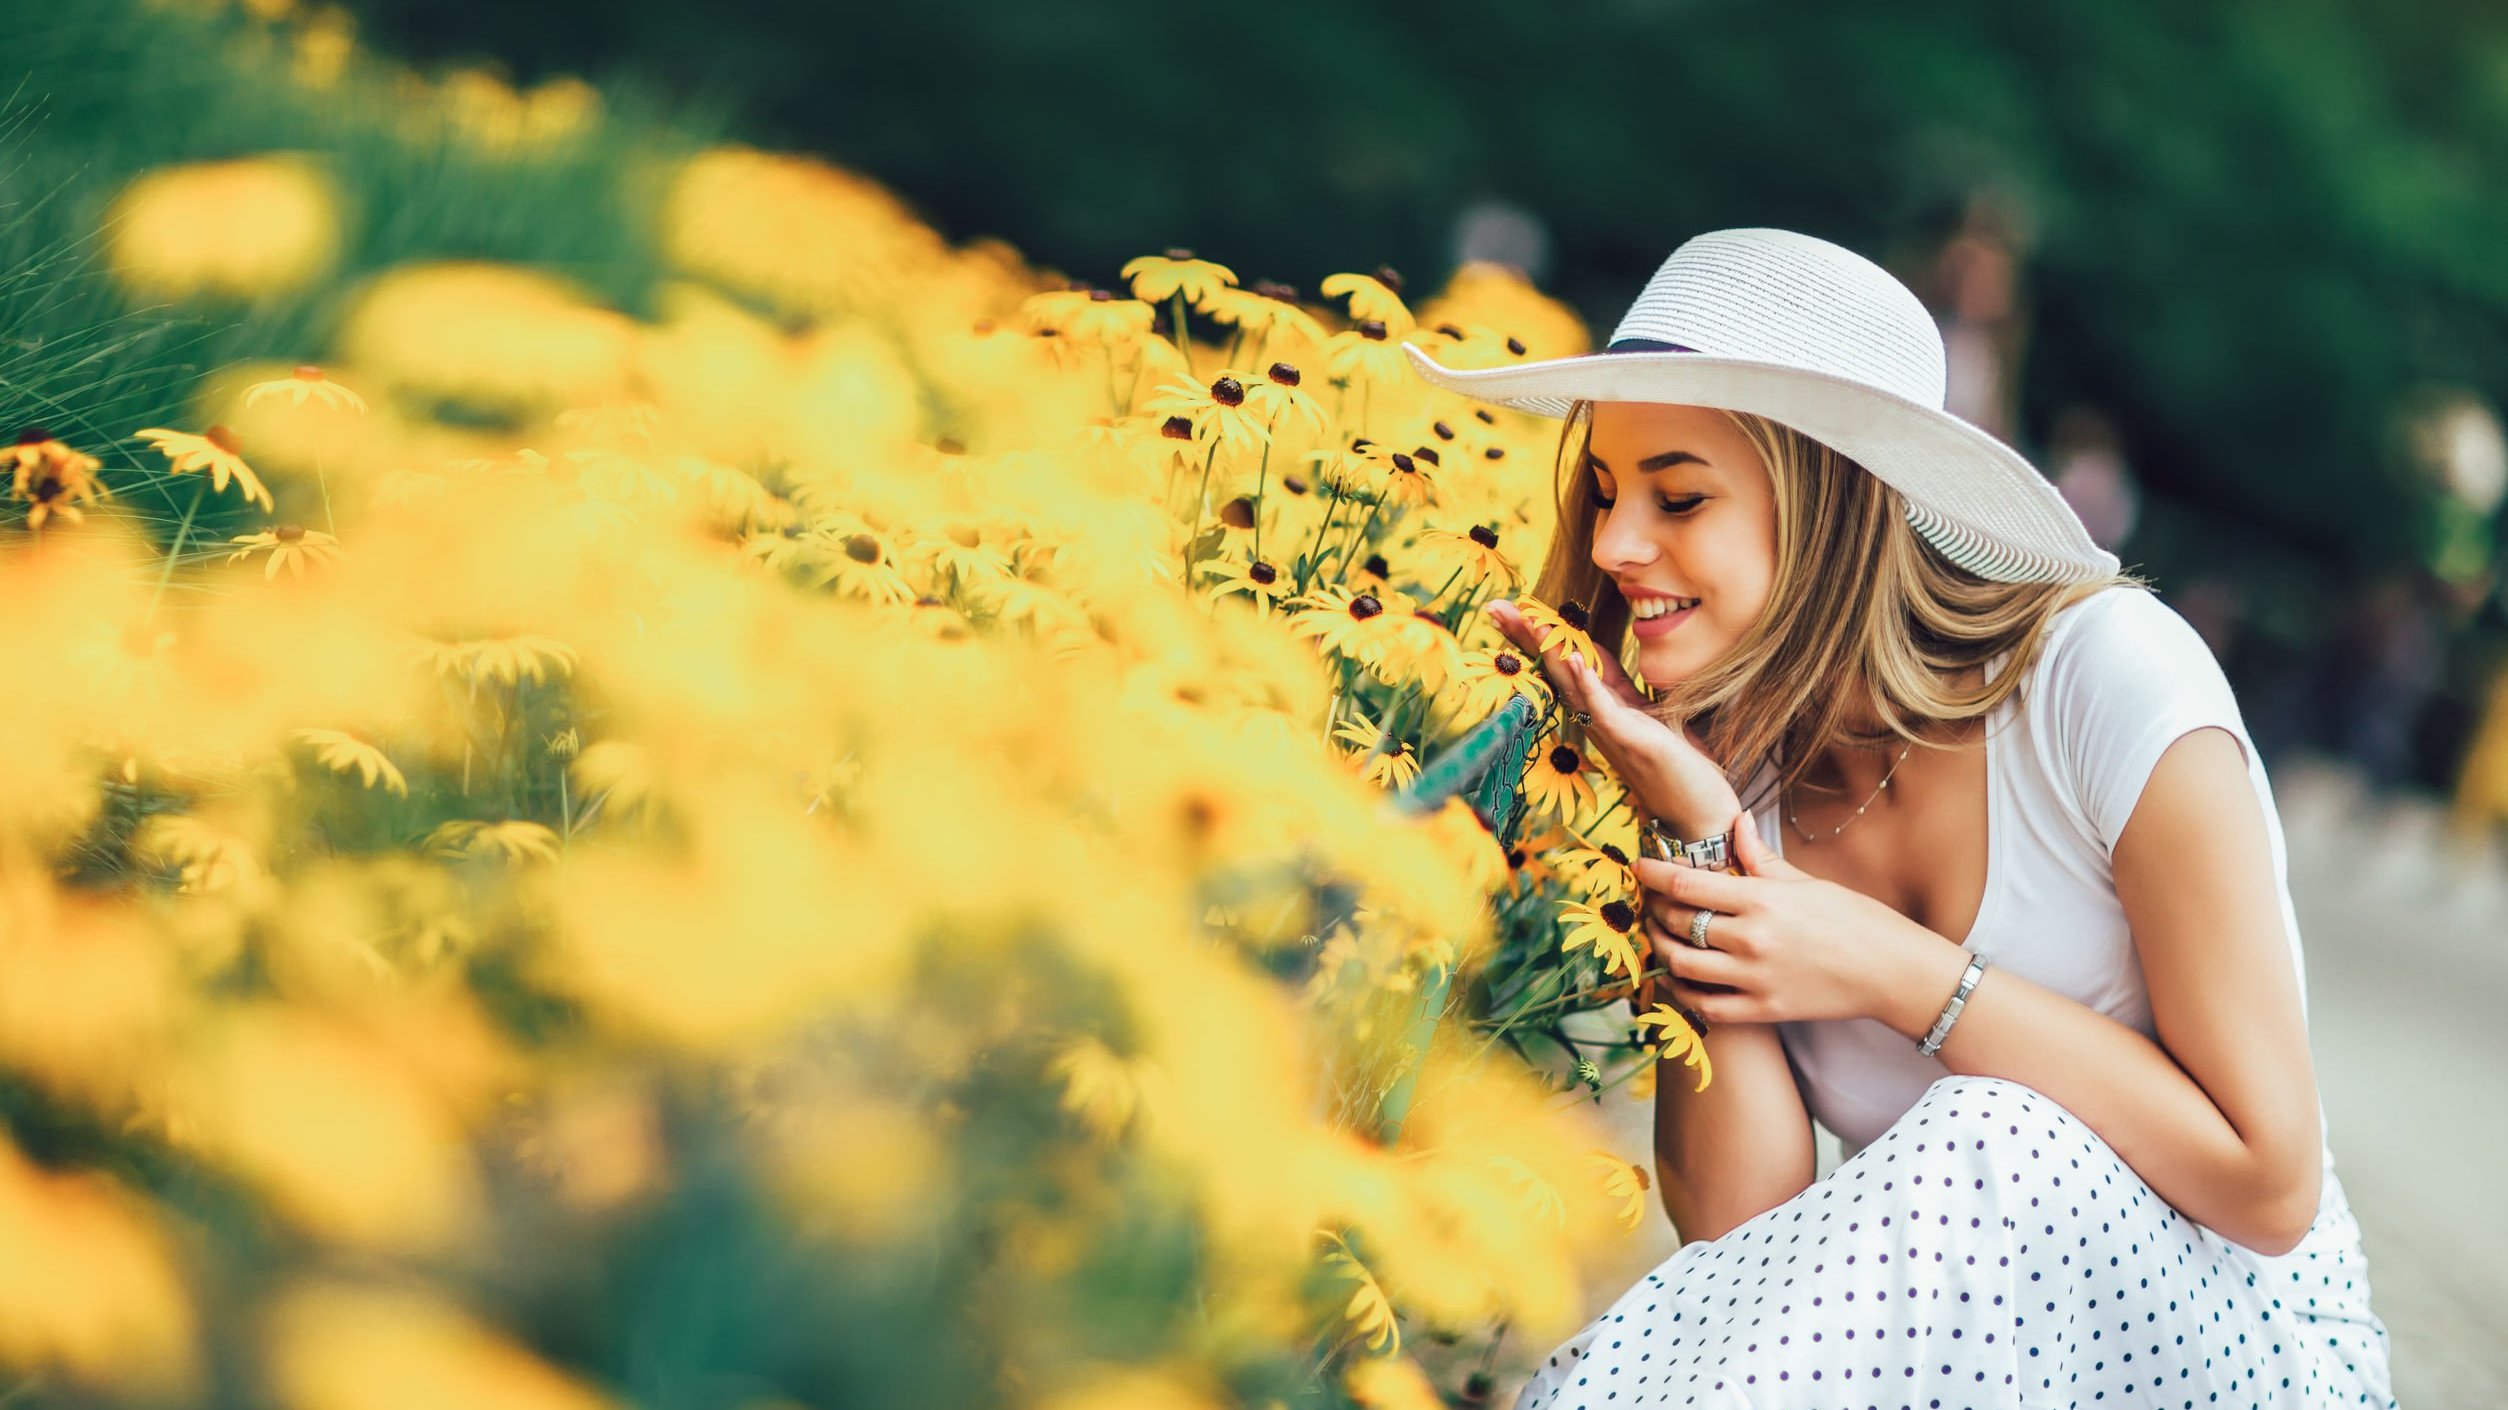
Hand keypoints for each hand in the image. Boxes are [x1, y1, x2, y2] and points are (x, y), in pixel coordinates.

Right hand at [1481, 598, 1738, 834]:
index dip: (1541, 633)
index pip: (1568, 661)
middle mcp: (1598, 719)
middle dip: (1528, 636)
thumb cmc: (1681, 768)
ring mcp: (1612, 731)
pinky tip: (1577, 661)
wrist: (1701, 814)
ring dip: (1550, 650)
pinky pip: (1605, 709)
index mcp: (1604, 707)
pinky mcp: (1633, 741)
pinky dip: (1590, 684)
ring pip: (1573, 684)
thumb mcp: (1651, 715)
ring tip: (1529, 619)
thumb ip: (1624, 689)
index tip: (1513, 607)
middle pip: (1557, 668)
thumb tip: (1597, 661)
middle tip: (1496, 608)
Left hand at [1632, 813, 1942, 1025]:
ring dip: (1661, 948)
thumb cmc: (1856, 921)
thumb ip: (1762, 858)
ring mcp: (1754, 979)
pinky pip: (1704, 1006)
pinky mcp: (1762, 1011)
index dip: (1654, 874)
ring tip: (1659, 936)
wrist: (1892, 973)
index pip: (1688, 883)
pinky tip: (1678, 977)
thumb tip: (1737, 824)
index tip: (1639, 866)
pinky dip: (1683, 992)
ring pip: (1683, 965)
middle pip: (1679, 923)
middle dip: (1656, 910)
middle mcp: (1751, 939)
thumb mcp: (1808, 882)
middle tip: (1651, 901)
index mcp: (1762, 899)